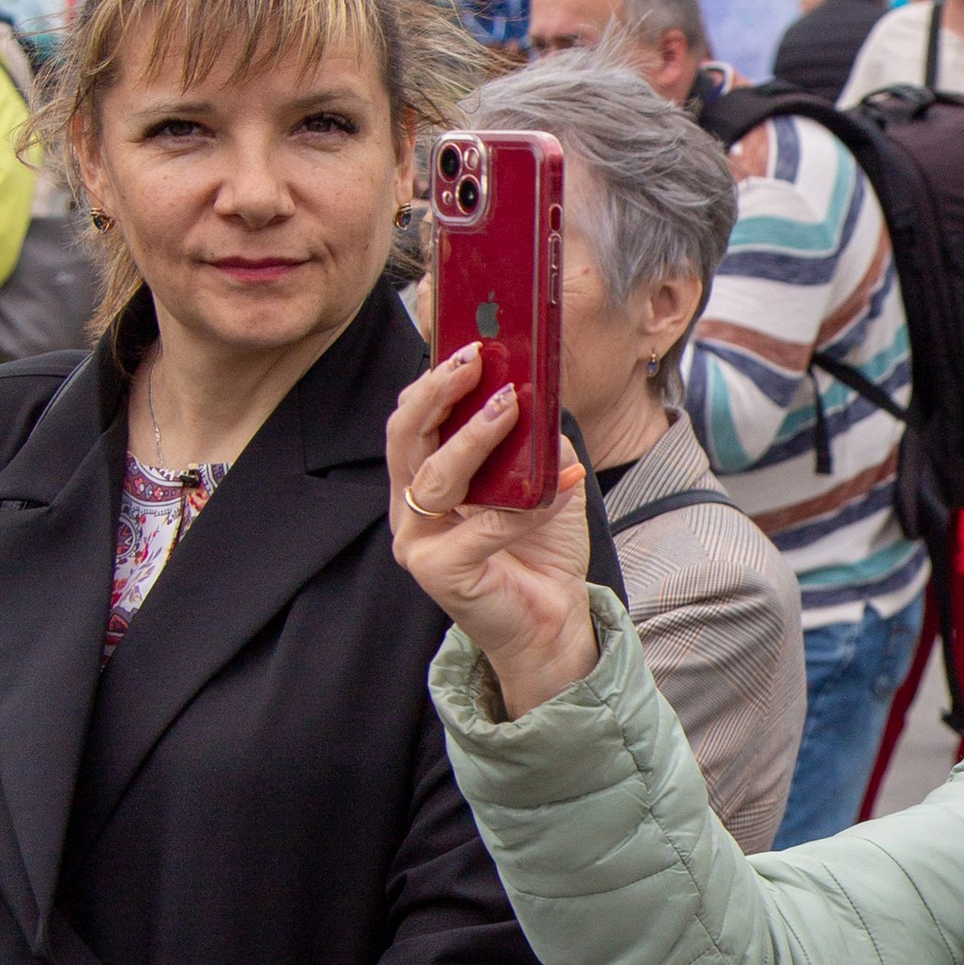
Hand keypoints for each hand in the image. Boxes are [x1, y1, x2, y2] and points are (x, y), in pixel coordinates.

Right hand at [387, 340, 597, 717]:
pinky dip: (522, 507)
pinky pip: (481, 527)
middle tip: (473, 360)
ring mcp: (418, 542)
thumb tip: (540, 394)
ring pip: (434, 477)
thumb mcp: (545, 481)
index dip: (434, 381)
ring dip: (474, 437)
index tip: (470, 345)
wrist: (554, 620)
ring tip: (511, 406)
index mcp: (424, 481)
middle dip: (437, 393)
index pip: (413, 421)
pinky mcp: (439, 574)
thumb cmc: (541, 550)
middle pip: (405, 438)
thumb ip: (536, 442)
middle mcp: (411, 508)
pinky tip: (558, 487)